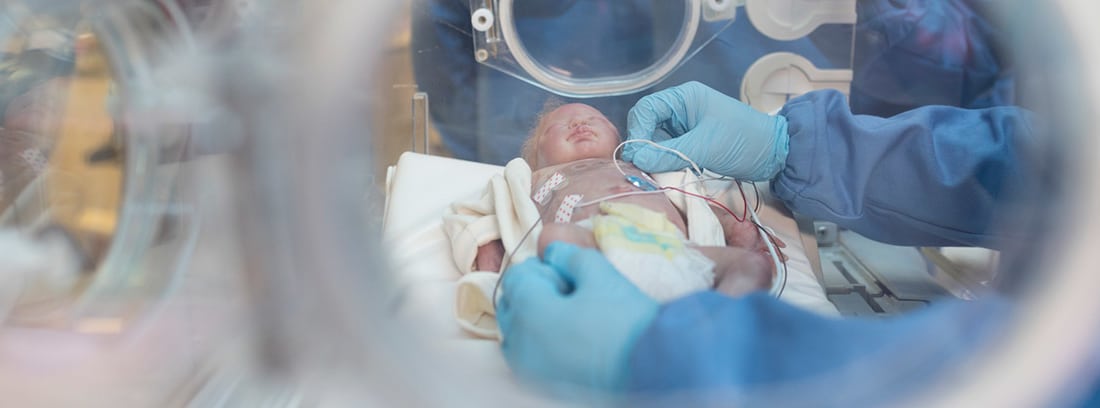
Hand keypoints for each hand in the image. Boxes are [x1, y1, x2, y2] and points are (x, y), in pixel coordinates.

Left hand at [496, 242, 658, 389]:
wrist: (654, 367)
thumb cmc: (625, 318)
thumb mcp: (599, 273)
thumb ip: (569, 256)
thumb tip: (552, 252)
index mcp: (528, 313)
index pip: (515, 277)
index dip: (541, 266)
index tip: (567, 270)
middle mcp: (519, 345)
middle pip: (511, 305)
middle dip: (533, 291)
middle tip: (570, 290)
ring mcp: (529, 370)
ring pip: (517, 333)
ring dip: (533, 317)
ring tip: (571, 315)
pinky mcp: (545, 386)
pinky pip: (529, 356)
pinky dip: (540, 342)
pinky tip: (571, 338)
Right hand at [622, 81, 789, 180]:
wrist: (776, 154)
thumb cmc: (743, 141)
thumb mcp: (705, 147)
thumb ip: (668, 153)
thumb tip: (634, 159)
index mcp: (684, 98)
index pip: (646, 109)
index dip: (638, 132)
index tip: (637, 156)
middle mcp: (681, 109)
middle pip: (647, 125)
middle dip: (644, 146)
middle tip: (644, 168)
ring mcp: (685, 127)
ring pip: (655, 141)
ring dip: (654, 158)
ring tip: (657, 174)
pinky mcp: (690, 143)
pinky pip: (668, 152)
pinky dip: (665, 163)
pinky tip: (667, 174)